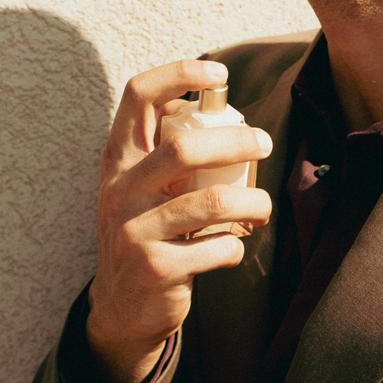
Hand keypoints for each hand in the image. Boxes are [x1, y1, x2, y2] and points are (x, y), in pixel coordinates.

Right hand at [87, 58, 272, 382]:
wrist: (122, 309)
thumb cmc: (146, 233)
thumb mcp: (142, 189)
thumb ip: (168, 153)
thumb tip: (226, 116)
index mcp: (118, 160)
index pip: (138, 96)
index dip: (179, 73)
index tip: (218, 73)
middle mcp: (120, 191)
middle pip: (184, 148)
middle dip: (237, 141)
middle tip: (265, 144)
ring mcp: (135, 232)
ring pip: (212, 201)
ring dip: (252, 201)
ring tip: (263, 205)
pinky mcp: (157, 269)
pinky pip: (218, 248)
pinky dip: (236, 246)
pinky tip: (232, 246)